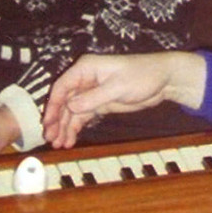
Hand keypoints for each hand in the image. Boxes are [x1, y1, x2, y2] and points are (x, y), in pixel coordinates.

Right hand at [43, 51, 207, 147]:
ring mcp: (91, 92)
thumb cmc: (144, 74)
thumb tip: (71, 107)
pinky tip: (71, 139)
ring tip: (60, 143)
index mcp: (86, 68)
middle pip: (64, 101)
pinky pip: (82, 116)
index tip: (48, 122)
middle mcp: (85, 79)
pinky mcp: (99, 102)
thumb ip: (93, 98)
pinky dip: (76, 127)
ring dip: (65, 127)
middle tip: (51, 138)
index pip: (62, 87)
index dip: (53, 106)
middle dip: (57, 120)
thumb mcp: (118, 87)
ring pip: (72, 111)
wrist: (163, 79)